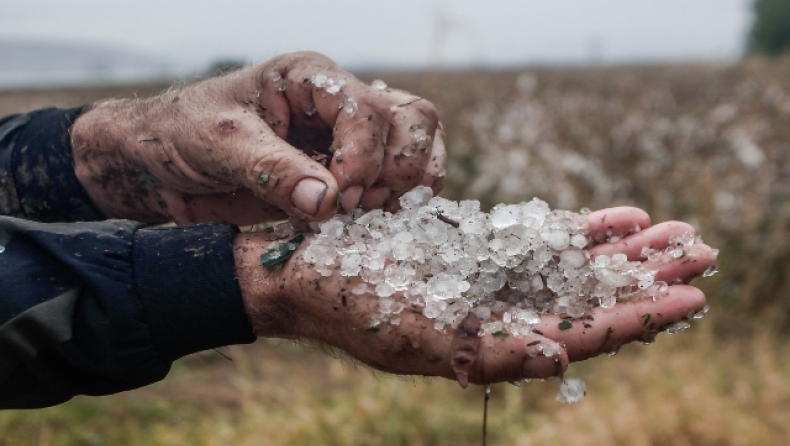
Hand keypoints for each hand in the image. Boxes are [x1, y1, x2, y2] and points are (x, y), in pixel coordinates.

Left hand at [71, 51, 445, 224]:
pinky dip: (397, 203)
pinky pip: (393, 182)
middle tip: (365, 205)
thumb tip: (327, 201)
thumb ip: (271, 169)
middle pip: (412, 119)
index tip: (337, 199)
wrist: (160, 164)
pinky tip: (375, 221)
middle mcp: (337, 103)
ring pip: (416, 145)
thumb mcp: (218, 145)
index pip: (366, 109)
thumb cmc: (181, 135)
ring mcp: (346, 139)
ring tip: (374, 214)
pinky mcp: (343, 173)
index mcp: (309, 79)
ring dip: (409, 184)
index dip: (362, 157)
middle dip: (400, 166)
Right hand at [234, 207, 715, 384]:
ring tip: (678, 231)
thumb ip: (481, 348)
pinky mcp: (479, 250)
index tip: (687, 298)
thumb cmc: (344, 302)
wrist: (304, 267)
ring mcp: (493, 282)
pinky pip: (543, 240)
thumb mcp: (407, 331)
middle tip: (704, 251)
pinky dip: (583, 229)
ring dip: (627, 251)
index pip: (580, 335)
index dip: (635, 318)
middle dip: (647, 278)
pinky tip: (620, 218)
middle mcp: (500, 318)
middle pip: (590, 299)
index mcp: (489, 349)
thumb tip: (558, 354)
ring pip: (576, 267)